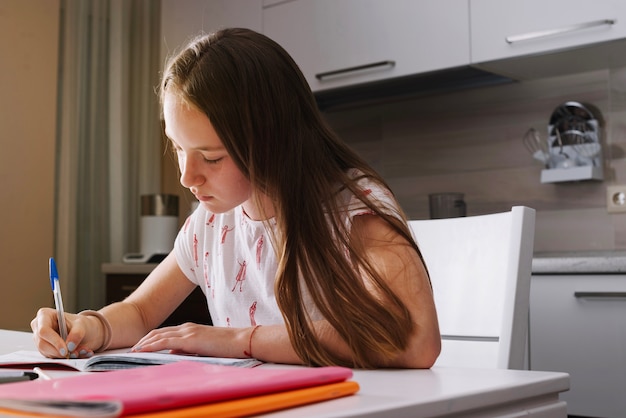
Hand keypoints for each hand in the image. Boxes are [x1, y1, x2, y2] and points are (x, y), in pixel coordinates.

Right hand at [30, 308, 95, 358]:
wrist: (84, 331)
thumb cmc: (79, 324)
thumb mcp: (81, 324)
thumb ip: (77, 333)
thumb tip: (70, 346)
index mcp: (44, 315)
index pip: (44, 330)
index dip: (54, 341)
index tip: (66, 350)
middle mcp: (38, 327)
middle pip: (42, 344)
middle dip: (58, 351)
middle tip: (73, 353)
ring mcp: (40, 339)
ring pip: (46, 352)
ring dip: (63, 355)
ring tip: (79, 351)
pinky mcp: (44, 349)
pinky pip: (51, 357)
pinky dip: (63, 357)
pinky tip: (75, 353)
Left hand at [131, 323, 245, 357]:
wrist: (240, 340)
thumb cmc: (226, 345)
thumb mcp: (203, 347)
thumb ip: (187, 348)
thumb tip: (172, 353)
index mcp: (190, 329)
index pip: (165, 332)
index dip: (151, 338)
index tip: (140, 346)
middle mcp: (187, 327)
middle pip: (158, 332)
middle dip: (144, 340)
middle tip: (132, 348)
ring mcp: (188, 332)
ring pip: (160, 335)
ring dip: (145, 342)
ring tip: (134, 350)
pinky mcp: (191, 339)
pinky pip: (166, 341)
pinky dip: (152, 345)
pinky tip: (144, 349)